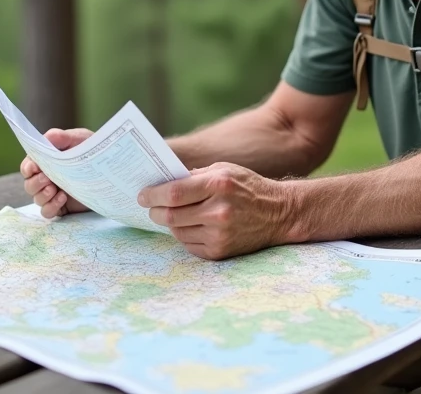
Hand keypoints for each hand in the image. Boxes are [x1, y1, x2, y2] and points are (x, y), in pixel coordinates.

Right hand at [20, 128, 93, 218]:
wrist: (110, 169)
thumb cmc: (91, 151)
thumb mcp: (78, 139)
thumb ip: (61, 137)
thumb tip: (47, 138)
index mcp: (45, 162)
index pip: (28, 166)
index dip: (28, 167)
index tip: (34, 167)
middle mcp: (46, 178)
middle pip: (29, 184)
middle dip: (35, 182)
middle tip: (46, 178)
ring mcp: (52, 194)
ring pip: (37, 199)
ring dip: (42, 195)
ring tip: (53, 189)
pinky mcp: (61, 207)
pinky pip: (47, 212)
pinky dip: (51, 206)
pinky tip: (62, 198)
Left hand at [139, 162, 294, 259]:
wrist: (278, 213)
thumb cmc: (247, 187)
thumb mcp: (224, 170)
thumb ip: (194, 175)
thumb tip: (162, 183)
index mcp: (219, 184)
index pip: (174, 193)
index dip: (153, 195)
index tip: (142, 195)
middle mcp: (219, 211)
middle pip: (171, 215)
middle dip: (155, 211)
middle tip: (151, 207)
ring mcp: (219, 234)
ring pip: (177, 231)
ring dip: (171, 223)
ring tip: (174, 214)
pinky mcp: (220, 251)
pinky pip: (189, 244)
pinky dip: (185, 234)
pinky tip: (192, 226)